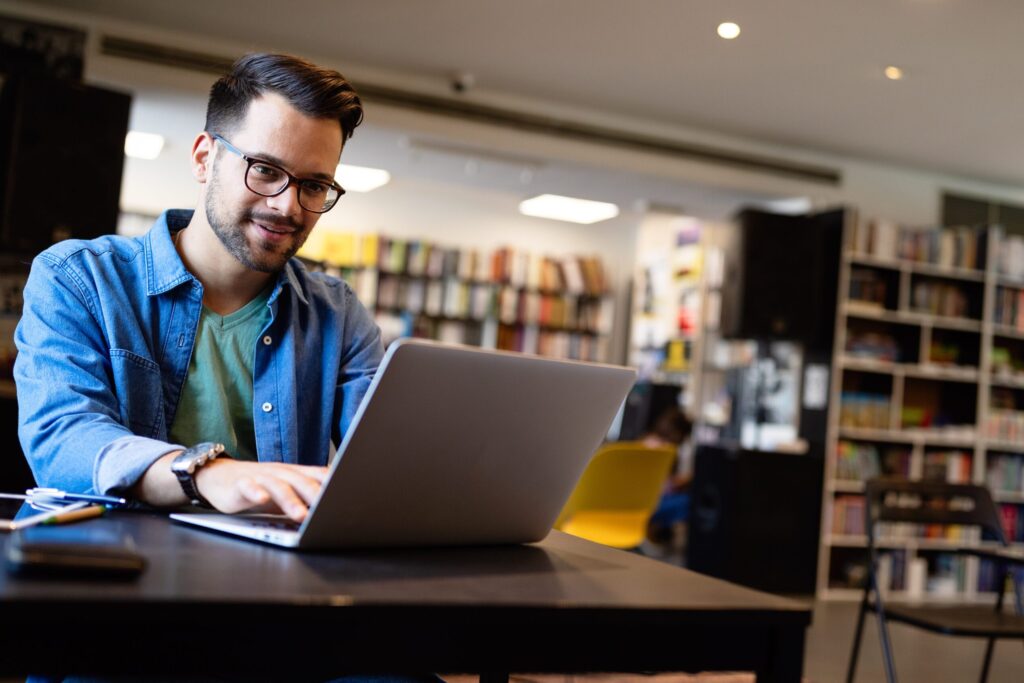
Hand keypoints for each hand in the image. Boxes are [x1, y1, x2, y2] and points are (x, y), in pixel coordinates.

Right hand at [194, 459, 328, 521]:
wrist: (222, 477)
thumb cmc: (262, 487)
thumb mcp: (288, 492)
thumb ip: (308, 498)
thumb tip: (337, 511)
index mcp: (296, 474)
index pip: (320, 476)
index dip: (334, 485)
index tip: (349, 498)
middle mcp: (281, 473)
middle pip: (302, 481)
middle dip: (316, 495)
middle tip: (328, 510)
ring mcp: (261, 477)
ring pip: (278, 486)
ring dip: (290, 500)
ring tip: (300, 515)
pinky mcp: (240, 484)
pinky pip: (248, 486)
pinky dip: (255, 491)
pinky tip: (261, 499)